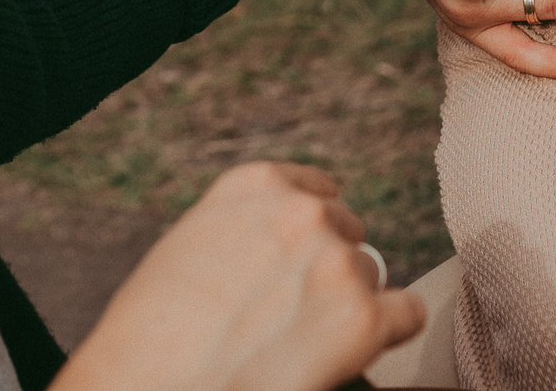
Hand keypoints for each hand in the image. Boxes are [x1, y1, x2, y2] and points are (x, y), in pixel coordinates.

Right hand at [56, 162, 425, 390]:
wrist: (149, 385)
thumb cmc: (153, 332)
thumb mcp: (190, 246)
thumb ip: (245, 230)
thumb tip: (286, 251)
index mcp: (254, 185)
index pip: (318, 191)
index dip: (310, 235)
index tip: (295, 265)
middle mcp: (301, 212)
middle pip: (347, 235)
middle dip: (326, 271)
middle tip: (286, 317)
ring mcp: (336, 262)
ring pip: (369, 278)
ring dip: (346, 306)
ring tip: (295, 343)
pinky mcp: (362, 319)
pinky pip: (406, 313)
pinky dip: (389, 332)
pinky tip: (354, 352)